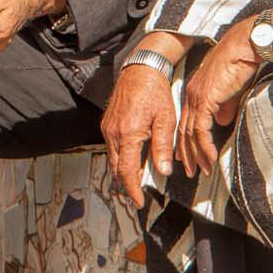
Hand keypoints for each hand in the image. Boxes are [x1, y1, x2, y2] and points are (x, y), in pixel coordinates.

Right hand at [103, 64, 177, 208]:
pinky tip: (131, 159)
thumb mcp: (165, 120)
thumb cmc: (154, 92)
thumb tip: (163, 171)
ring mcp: (107, 128)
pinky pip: (111, 147)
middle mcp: (113, 132)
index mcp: (128, 134)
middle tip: (137, 195)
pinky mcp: (107, 123)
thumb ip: (163, 147)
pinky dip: (120, 158)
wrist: (140, 70)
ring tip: (135, 181)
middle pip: (116, 169)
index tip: (139, 201)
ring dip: (123, 171)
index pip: (127, 171)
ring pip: (112, 159)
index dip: (133, 189)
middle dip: (126, 184)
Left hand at [175, 18, 259, 177]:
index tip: (188, 157)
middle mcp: (191, 95)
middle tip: (191, 171)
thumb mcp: (230, 91)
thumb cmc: (240, 64)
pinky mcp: (205, 100)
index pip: (185, 121)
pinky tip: (211, 159)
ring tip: (203, 171)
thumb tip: (221, 122)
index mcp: (195, 91)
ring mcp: (196, 98)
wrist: (243, 47)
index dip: (187, 141)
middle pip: (184, 130)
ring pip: (191, 134)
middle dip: (188, 154)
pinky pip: (201, 130)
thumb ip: (224, 106)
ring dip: (197, 155)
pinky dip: (206, 147)